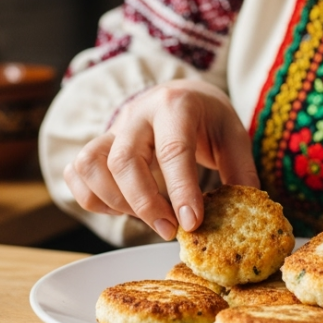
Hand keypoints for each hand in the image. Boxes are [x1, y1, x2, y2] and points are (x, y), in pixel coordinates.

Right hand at [63, 79, 258, 240]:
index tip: (191, 224)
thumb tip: (245, 214)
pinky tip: (123, 208)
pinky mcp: (98, 145)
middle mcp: (138, 114)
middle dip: (145, 203)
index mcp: (176, 105)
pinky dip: (93, 198)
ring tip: (146, 217)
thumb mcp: (233, 135)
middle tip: (170, 230)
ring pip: (90, 164)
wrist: (180, 93)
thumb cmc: (207, 118)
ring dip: (114, 200)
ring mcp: (113, 129)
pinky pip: (76, 173)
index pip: (173, 149)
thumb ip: (240, 172)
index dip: (181, 190)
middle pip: (124, 159)